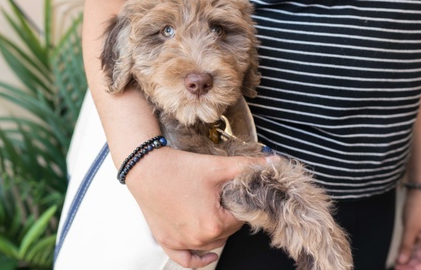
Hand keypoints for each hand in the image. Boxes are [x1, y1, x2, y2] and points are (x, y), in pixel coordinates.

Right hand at [125, 147, 250, 267]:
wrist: (146, 167)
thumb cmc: (178, 168)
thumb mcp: (217, 166)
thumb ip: (248, 166)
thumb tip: (274, 161)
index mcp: (214, 224)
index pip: (242, 219)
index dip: (240, 204)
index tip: (232, 192)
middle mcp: (199, 239)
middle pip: (228, 232)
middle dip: (228, 216)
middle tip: (219, 196)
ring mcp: (182, 243)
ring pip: (212, 244)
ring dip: (216, 230)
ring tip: (210, 209)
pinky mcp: (167, 242)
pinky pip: (186, 260)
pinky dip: (199, 259)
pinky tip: (210, 255)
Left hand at [395, 190, 420, 269]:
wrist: (419, 192)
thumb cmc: (419, 207)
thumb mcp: (410, 228)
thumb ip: (406, 245)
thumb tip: (402, 260)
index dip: (416, 269)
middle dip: (410, 267)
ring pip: (416, 254)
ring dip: (407, 261)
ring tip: (396, 266)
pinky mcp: (416, 232)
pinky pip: (412, 247)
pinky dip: (406, 252)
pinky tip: (398, 257)